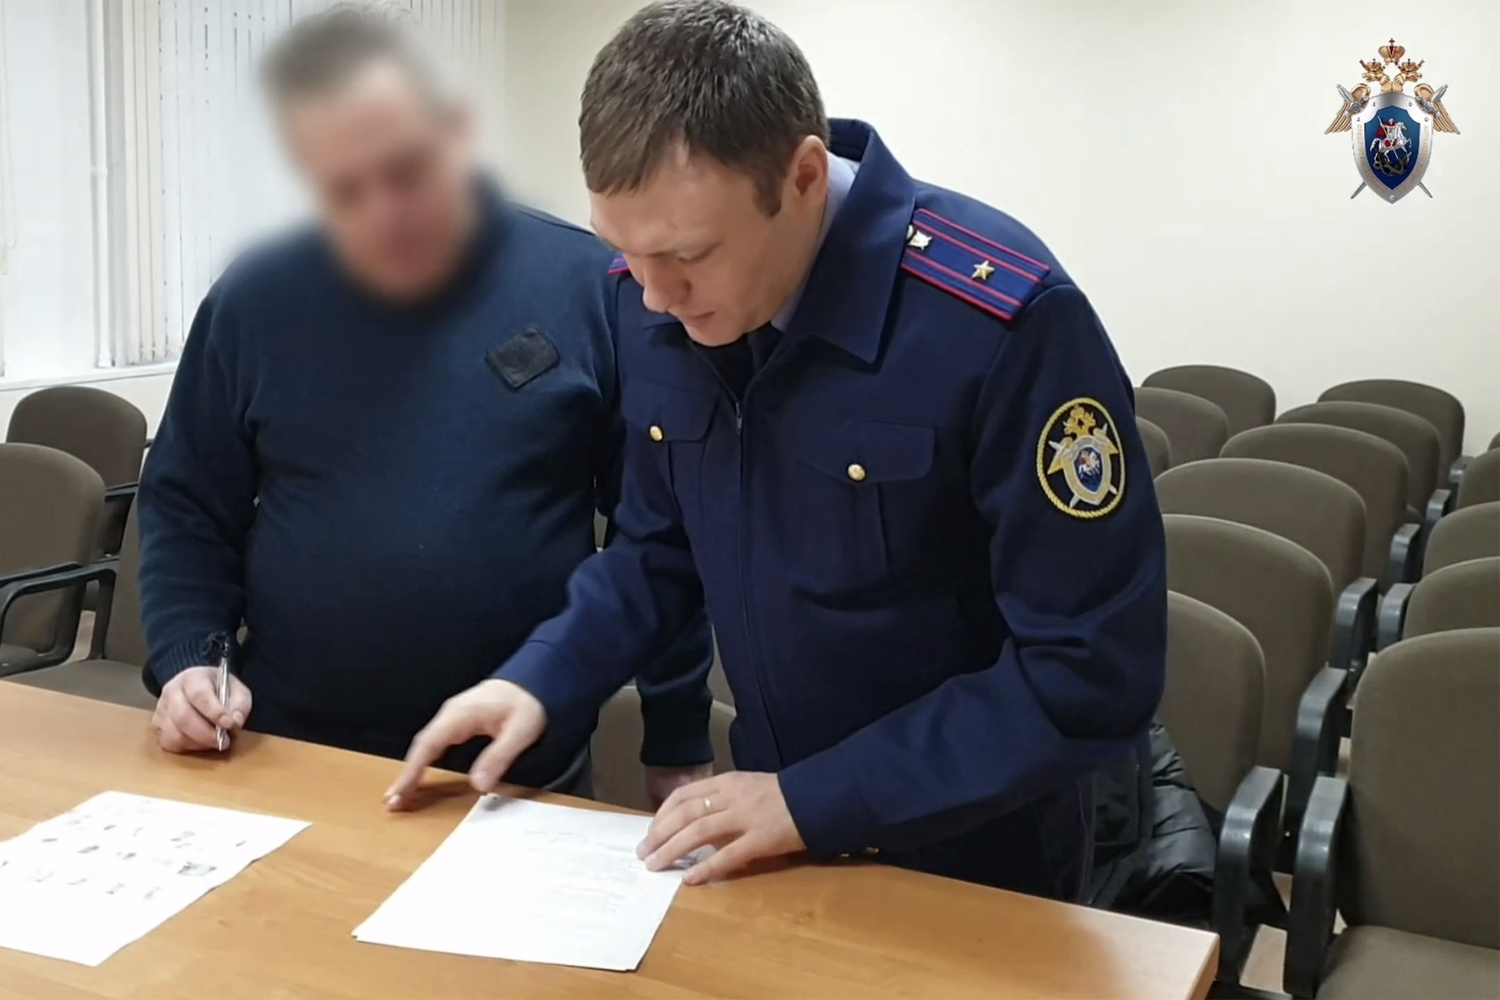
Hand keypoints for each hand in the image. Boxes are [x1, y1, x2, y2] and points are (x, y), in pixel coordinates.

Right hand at [152, 666, 251, 752]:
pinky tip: (200, 743)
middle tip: (224, 741)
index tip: (229, 724)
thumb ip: (240, 704)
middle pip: (182, 717)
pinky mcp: (157, 726)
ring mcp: (161, 710)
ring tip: (214, 742)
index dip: (214, 712)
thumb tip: (236, 722)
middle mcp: (171, 692)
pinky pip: (168, 743)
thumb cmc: (218, 689)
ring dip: (197, 743)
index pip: (199, 695)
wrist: (198, 687)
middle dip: (206, 734)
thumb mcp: (237, 690)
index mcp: (192, 678)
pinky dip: (186, 748)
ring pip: (174, 733)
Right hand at [385, 679, 545, 809]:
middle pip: (421, 746)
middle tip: (394, 802)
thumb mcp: (521, 732)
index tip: (401, 792)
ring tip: (401, 795)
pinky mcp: (458, 722)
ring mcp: (452, 716)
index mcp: (461, 714)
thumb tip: (478, 785)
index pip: (429, 744)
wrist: (535, 680)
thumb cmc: (528, 703)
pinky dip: (423, 761)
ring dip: (412, 769)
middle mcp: (451, 714)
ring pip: (425, 745)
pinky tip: (419, 775)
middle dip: (406, 774)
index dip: (413, 770)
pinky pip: (434, 743)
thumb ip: (499, 757)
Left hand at [637, 771, 804, 884]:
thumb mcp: (746, 788)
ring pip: (699, 831)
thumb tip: (691, 826)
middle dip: (659, 834)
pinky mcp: (762, 839)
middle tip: (644, 853)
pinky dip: (707, 867)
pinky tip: (690, 878)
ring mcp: (746, 817)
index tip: (650, 832)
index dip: (662, 815)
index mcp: (727, 782)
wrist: (817, 797)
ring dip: (673, 849)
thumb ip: (721, 802)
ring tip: (656, 865)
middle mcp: (732, 796)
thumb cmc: (781, 796)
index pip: (683, 795)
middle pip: (685, 814)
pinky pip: (728, 855)